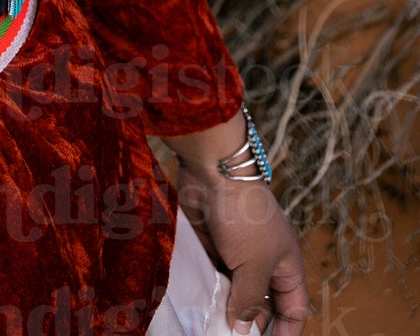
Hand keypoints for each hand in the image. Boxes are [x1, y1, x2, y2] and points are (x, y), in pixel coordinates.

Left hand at [171, 162, 308, 334]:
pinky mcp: (213, 246)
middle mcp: (264, 262)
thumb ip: (248, 300)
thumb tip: (242, 331)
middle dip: (250, 325)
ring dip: (226, 311)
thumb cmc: (244, 216)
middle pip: (262, 305)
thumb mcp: (254, 264)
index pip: (293, 309)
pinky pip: (214, 279)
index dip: (286, 332)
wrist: (211, 172)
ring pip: (235, 294)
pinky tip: (199, 308)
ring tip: (212, 328)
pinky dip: (209, 294)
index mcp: (286, 266)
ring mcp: (237, 254)